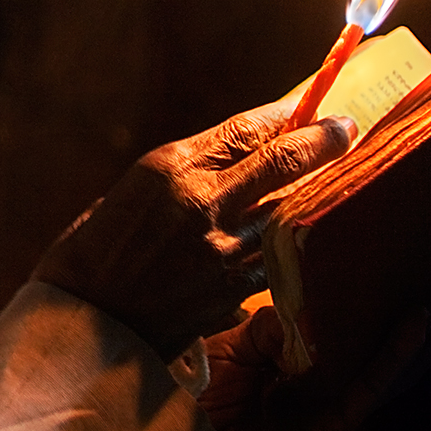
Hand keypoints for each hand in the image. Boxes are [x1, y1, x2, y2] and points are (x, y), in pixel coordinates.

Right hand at [33, 100, 354, 358]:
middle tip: (345, 130)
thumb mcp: (132, 191)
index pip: (245, 129)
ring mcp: (224, 249)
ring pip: (293, 210)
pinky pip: (278, 258)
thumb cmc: (94, 253)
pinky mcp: (233, 290)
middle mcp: (203, 202)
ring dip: (317, 193)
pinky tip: (301, 237)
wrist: (85, 323)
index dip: (285, 115)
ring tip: (335, 181)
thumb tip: (237, 162)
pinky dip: (291, 244)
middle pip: (284, 160)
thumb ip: (186, 174)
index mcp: (170, 168)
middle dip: (323, 141)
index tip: (306, 108)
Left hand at [199, 289, 430, 430]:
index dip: (378, 297)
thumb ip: (276, 325)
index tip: (412, 258)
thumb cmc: (190, 398)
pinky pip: (365, 386)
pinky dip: (392, 355)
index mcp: (295, 359)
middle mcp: (320, 384)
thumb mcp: (232, 346)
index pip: (345, 322)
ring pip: (388, 364)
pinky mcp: (329, 430)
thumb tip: (317, 304)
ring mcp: (329, 408)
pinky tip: (418, 322)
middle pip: (381, 344)